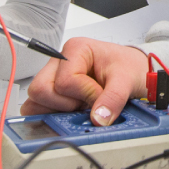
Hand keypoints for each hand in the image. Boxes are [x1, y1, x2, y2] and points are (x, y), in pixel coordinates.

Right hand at [22, 38, 150, 125]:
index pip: (65, 81)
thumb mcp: (126, 80)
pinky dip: (53, 116)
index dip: (85, 95)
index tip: (101, 95)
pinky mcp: (51, 93)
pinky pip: (38, 109)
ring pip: (35, 102)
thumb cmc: (127, 68)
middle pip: (41, 90)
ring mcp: (52, 78)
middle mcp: (59, 62)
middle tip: (86, 102)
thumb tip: (99, 119)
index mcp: (75, 49)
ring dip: (59, 111)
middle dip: (66, 104)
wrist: (133, 72)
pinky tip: (73, 112)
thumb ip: (114, 98)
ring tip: (81, 105)